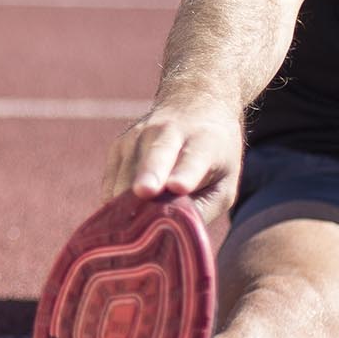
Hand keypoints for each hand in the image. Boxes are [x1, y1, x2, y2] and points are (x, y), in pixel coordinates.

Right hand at [101, 101, 243, 224]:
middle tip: (145, 191)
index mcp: (203, 142)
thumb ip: (205, 207)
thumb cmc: (213, 154)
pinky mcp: (117, 146)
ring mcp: (137, 137)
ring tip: (135, 229)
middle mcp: (167, 132)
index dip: (185, 174)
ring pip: (127, 176)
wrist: (193, 104)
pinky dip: (117, 202)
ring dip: (129, 203)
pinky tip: (128, 213)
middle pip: (156, 156)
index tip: (178, 187)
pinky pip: (111, 184)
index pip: (193, 160)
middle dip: (149, 174)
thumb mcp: (226, 180)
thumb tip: (173, 233)